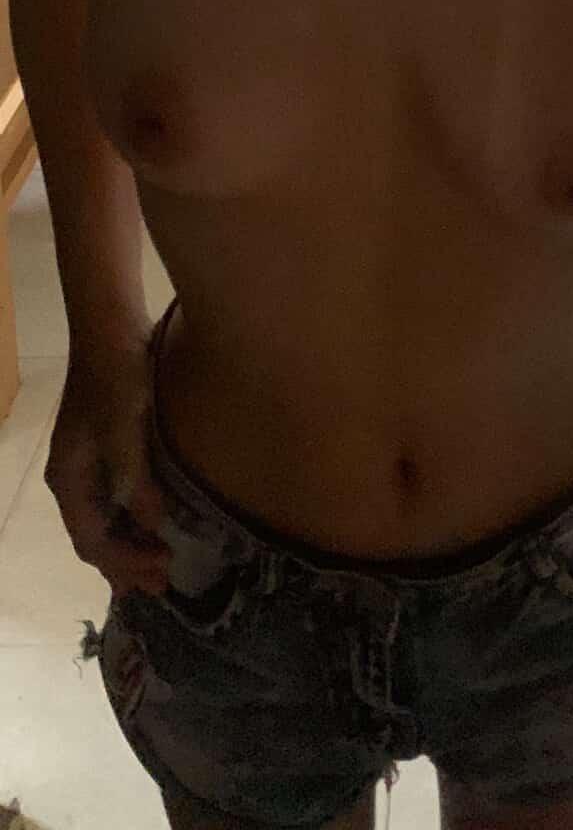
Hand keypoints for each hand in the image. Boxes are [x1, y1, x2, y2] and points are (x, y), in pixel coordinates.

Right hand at [45, 335, 170, 597]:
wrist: (110, 326)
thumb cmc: (117, 378)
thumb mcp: (127, 432)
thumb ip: (138, 483)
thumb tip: (155, 526)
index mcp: (69, 479)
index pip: (92, 541)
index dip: (126, 563)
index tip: (163, 574)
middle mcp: (72, 477)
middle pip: (94, 536)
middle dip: (125, 564)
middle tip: (162, 586)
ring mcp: (86, 461)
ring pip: (103, 519)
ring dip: (129, 544)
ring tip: (157, 567)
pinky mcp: (104, 446)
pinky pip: (113, 498)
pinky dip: (131, 519)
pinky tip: (152, 523)